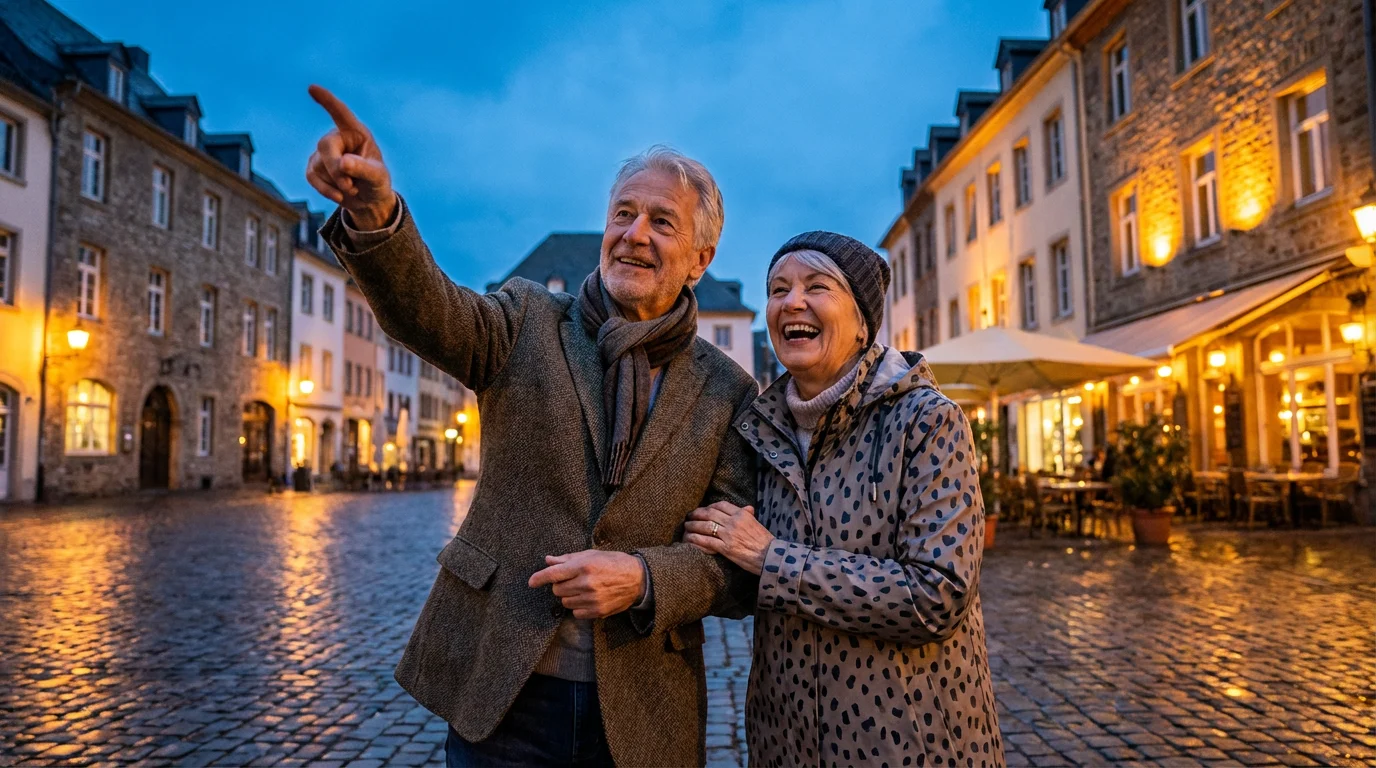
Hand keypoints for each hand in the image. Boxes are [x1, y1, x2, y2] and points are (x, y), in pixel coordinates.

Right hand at [306, 84, 396, 228]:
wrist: (369, 201)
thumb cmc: (377, 183)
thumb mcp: (377, 177)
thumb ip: (364, 169)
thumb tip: (343, 163)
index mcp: (357, 133)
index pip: (340, 113)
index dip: (327, 101)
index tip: (312, 88)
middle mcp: (338, 138)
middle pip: (325, 146)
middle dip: (335, 169)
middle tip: (350, 186)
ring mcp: (324, 152)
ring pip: (319, 165)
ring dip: (336, 183)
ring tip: (353, 187)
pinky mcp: (314, 167)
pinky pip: (312, 177)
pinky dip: (326, 190)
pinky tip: (340, 196)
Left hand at [527, 550, 645, 618]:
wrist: (637, 579)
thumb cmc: (613, 562)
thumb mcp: (591, 555)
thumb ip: (567, 559)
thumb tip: (548, 560)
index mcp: (583, 566)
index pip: (553, 574)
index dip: (539, 578)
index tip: (531, 582)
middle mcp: (586, 583)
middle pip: (557, 590)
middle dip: (561, 585)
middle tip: (573, 580)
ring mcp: (592, 599)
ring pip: (565, 602)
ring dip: (569, 596)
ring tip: (583, 589)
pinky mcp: (597, 611)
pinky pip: (576, 613)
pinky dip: (579, 607)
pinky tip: (589, 598)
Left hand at [684, 502, 771, 574]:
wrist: (770, 557)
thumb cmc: (765, 542)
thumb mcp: (758, 524)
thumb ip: (749, 515)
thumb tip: (747, 508)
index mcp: (742, 514)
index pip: (721, 505)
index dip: (709, 506)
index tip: (703, 510)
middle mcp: (734, 522)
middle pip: (709, 514)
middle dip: (696, 514)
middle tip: (689, 516)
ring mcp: (729, 535)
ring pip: (705, 526)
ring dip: (692, 526)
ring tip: (686, 527)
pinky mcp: (725, 548)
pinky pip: (706, 541)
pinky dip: (695, 539)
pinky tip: (689, 539)